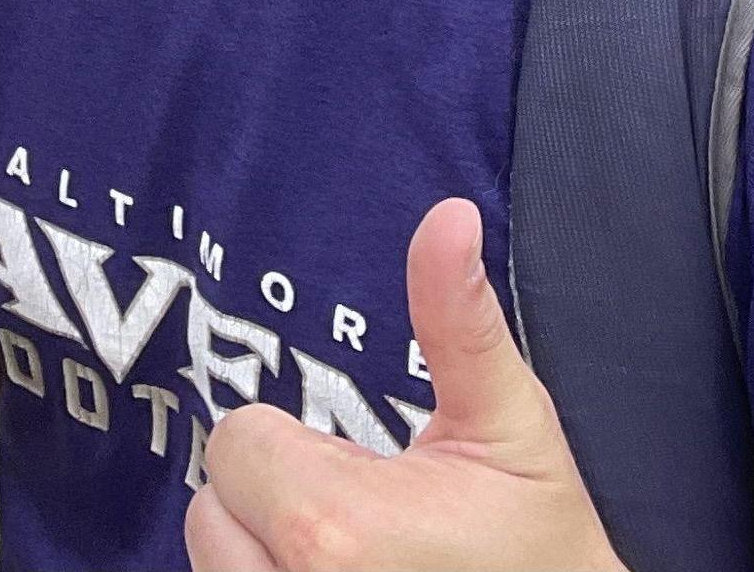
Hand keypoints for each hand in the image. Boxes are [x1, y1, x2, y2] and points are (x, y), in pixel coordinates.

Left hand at [184, 199, 625, 571]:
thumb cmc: (541, 547)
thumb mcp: (508, 426)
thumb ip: (458, 321)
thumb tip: (450, 216)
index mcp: (332, 527)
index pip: (237, 440)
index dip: (298, 445)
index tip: (363, 470)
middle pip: (212, 506)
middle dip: (274, 496)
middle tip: (359, 516)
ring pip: (217, 558)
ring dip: (264, 548)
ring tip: (349, 553)